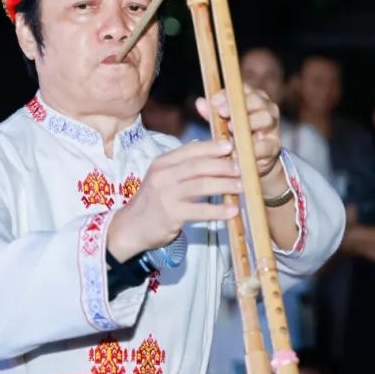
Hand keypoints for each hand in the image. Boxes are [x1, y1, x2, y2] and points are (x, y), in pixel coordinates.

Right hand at [106, 140, 240, 261]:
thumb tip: (214, 153)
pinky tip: (233, 211)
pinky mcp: (171, 215)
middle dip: (224, 165)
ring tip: (243, 186)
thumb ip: (184, 165)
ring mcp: (166, 195)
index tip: (231, 146)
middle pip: (198, 166)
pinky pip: (200, 211)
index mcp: (163, 163)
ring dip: (225, 185)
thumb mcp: (163, 177)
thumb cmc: (154, 200)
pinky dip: (218, 211)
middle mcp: (162, 176)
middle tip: (243, 167)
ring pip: (201, 186)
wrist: (131, 228)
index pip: (191, 150)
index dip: (212, 147)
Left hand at [196, 85, 282, 182]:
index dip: (228, 93)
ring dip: (249, 122)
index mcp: (253, 100)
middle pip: (257, 100)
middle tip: (222, 111)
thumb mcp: (223, 125)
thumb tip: (199, 102)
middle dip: (238, 105)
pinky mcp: (274, 147)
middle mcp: (267, 110)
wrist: (251, 163)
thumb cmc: (236, 138)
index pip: (243, 90)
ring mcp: (273, 128)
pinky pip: (267, 145)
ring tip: (232, 128)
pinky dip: (254, 148)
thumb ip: (213, 114)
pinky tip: (240, 150)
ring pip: (266, 118)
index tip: (214, 100)